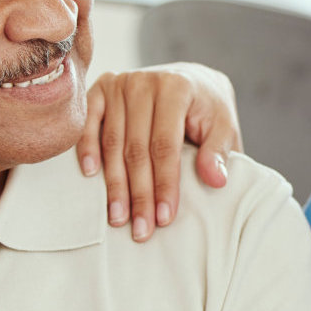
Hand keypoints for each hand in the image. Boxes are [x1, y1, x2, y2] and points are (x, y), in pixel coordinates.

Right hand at [80, 62, 241, 241]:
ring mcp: (120, 83)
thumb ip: (218, 151)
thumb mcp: (223, 126)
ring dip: (114, 184)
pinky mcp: (102, 88)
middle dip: (139, 194)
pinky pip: (88, 122)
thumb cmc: (207, 110)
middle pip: (136, 148)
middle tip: (140, 230)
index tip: (164, 218)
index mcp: (177, 88)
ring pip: (112, 142)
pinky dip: (87, 148)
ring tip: (118, 217)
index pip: (165, 145)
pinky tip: (90, 175)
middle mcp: (144, 82)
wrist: (191, 80)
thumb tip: (215, 180)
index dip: (164, 183)